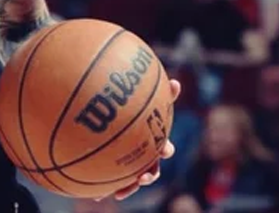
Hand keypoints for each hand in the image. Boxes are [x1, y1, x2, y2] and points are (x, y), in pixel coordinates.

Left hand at [99, 79, 180, 200]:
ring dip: (131, 187)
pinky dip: (111, 188)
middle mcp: (145, 155)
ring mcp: (132, 164)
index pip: (163, 147)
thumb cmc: (135, 108)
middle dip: (149, 175)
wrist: (112, 119)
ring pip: (134, 179)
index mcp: (152, 140)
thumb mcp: (144, 99)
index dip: (164, 150)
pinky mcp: (120, 170)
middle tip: (143, 177)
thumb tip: (179, 82)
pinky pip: (116, 182)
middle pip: (152, 169)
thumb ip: (159, 94)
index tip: (162, 150)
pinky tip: (99, 196)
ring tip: (120, 192)